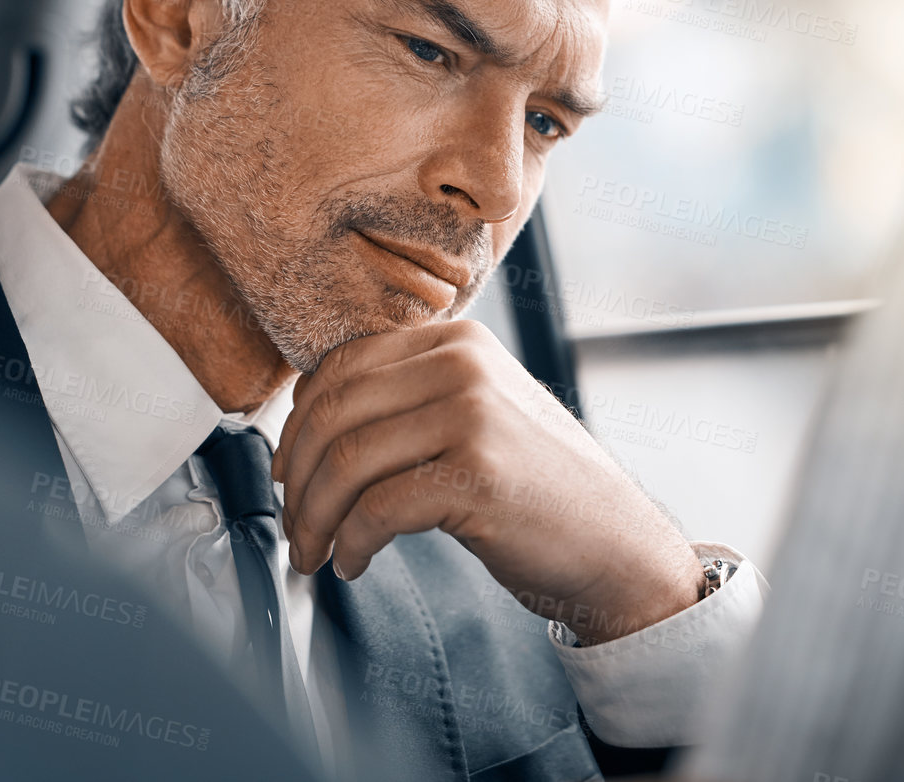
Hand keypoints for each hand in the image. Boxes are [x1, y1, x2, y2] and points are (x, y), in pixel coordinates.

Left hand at [269, 319, 704, 642]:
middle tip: (294, 525)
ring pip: (346, 462)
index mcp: (457, 341)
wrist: (616, 542)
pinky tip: (355, 562)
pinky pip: (377, 509)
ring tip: (314, 552)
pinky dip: (351, 543)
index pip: (341, 367)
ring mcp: (473, 416)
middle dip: (296, 479)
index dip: (297, 426)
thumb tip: (307, 423)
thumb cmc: (537, 487)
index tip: (288, 472)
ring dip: (314, 519)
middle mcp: (463, 365)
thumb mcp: (477, 414)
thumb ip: (411, 399)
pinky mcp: (477, 476)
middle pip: (334, 413)